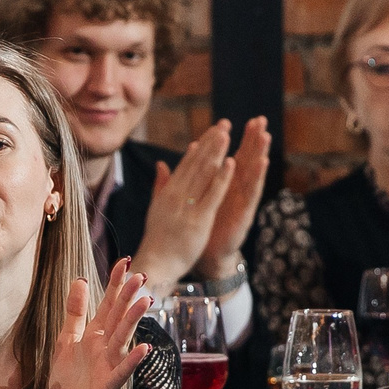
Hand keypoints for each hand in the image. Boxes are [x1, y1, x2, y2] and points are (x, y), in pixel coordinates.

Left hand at [49, 260, 154, 388]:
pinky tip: (143, 348)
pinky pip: (121, 371)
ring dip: (133, 321)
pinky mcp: (107, 386)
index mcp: (95, 335)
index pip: (108, 304)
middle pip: (118, 318)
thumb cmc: (70, 382)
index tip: (125, 262)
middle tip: (141, 275)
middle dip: (129, 297)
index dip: (116, 285)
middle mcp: (105, 348)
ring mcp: (109, 366)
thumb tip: (81, 280)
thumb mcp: (66, 341)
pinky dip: (132, 360)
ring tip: (146, 302)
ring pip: (123, 339)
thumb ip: (75, 313)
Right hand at [132, 122, 241, 286]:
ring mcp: (187, 206)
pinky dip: (222, 177)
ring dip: (216, 152)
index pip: (186, 163)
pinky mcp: (198, 219)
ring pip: (204, 174)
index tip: (212, 130)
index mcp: (168, 192)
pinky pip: (212, 194)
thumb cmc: (158, 240)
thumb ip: (160, 185)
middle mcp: (176, 195)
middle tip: (223, 123)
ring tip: (227, 133)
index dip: (201, 145)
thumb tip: (161, 164)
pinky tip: (232, 162)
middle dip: (211, 142)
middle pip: (196, 163)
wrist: (156, 264)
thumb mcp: (157, 208)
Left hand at [201, 116, 271, 276]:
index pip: (231, 156)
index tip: (236, 120)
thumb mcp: (195, 196)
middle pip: (246, 160)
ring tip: (265, 136)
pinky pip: (253, 193)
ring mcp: (242, 201)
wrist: (206, 255)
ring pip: (253, 173)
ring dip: (260, 154)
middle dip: (253, 140)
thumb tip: (189, 154)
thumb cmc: (202, 225)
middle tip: (260, 120)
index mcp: (223, 184)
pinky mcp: (245, 213)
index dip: (232, 140)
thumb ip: (193, 175)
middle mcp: (235, 190)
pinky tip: (263, 162)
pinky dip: (258, 177)